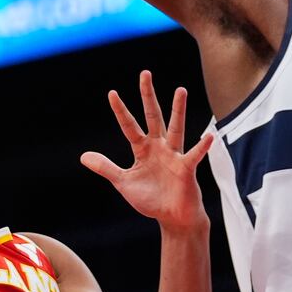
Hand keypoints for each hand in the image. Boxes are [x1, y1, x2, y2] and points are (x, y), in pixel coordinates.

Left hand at [81, 72, 213, 233]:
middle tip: (145, 73)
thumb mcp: (123, 182)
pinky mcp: (186, 168)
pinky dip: (201, 146)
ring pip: (175, 127)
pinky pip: (193, 155)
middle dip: (148, 96)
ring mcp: (173, 155)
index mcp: (142, 149)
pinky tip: (208, 136)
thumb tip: (83, 156)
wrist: (172, 217)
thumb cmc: (151, 199)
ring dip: (178, 110)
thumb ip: (106, 168)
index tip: (112, 93)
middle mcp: (159, 146)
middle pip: (152, 116)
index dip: (120, 110)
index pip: (129, 126)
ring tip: (180, 90)